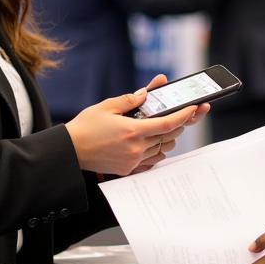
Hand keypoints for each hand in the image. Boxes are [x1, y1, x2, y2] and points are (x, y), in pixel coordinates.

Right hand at [65, 75, 208, 175]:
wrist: (71, 151)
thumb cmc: (85, 127)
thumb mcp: (107, 106)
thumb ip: (130, 99)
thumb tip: (146, 93)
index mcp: (133, 130)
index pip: (167, 123)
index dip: (184, 116)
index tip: (193, 108)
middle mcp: (136, 148)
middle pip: (168, 136)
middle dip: (178, 124)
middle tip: (182, 114)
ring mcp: (133, 161)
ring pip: (162, 149)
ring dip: (167, 138)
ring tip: (164, 127)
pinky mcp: (128, 169)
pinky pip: (151, 161)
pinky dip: (157, 151)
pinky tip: (152, 142)